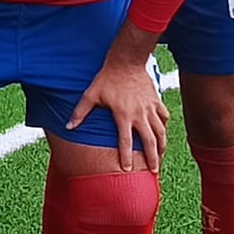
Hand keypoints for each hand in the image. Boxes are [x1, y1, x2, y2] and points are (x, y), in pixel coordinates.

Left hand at [69, 57, 169, 171]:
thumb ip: (80, 112)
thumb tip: (68, 127)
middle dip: (153, 159)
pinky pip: (164, 117)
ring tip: (161, 158)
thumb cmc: (107, 78)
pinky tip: (164, 134)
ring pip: (161, 132)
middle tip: (154, 172)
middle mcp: (140, 115)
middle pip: (150, 142)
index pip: (125, 142)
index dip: (126, 157)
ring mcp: (150, 108)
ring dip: (162, 146)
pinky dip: (165, 127)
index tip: (128, 170)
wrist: (126, 61)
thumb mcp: (91, 95)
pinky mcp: (157, 101)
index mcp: (123, 115)